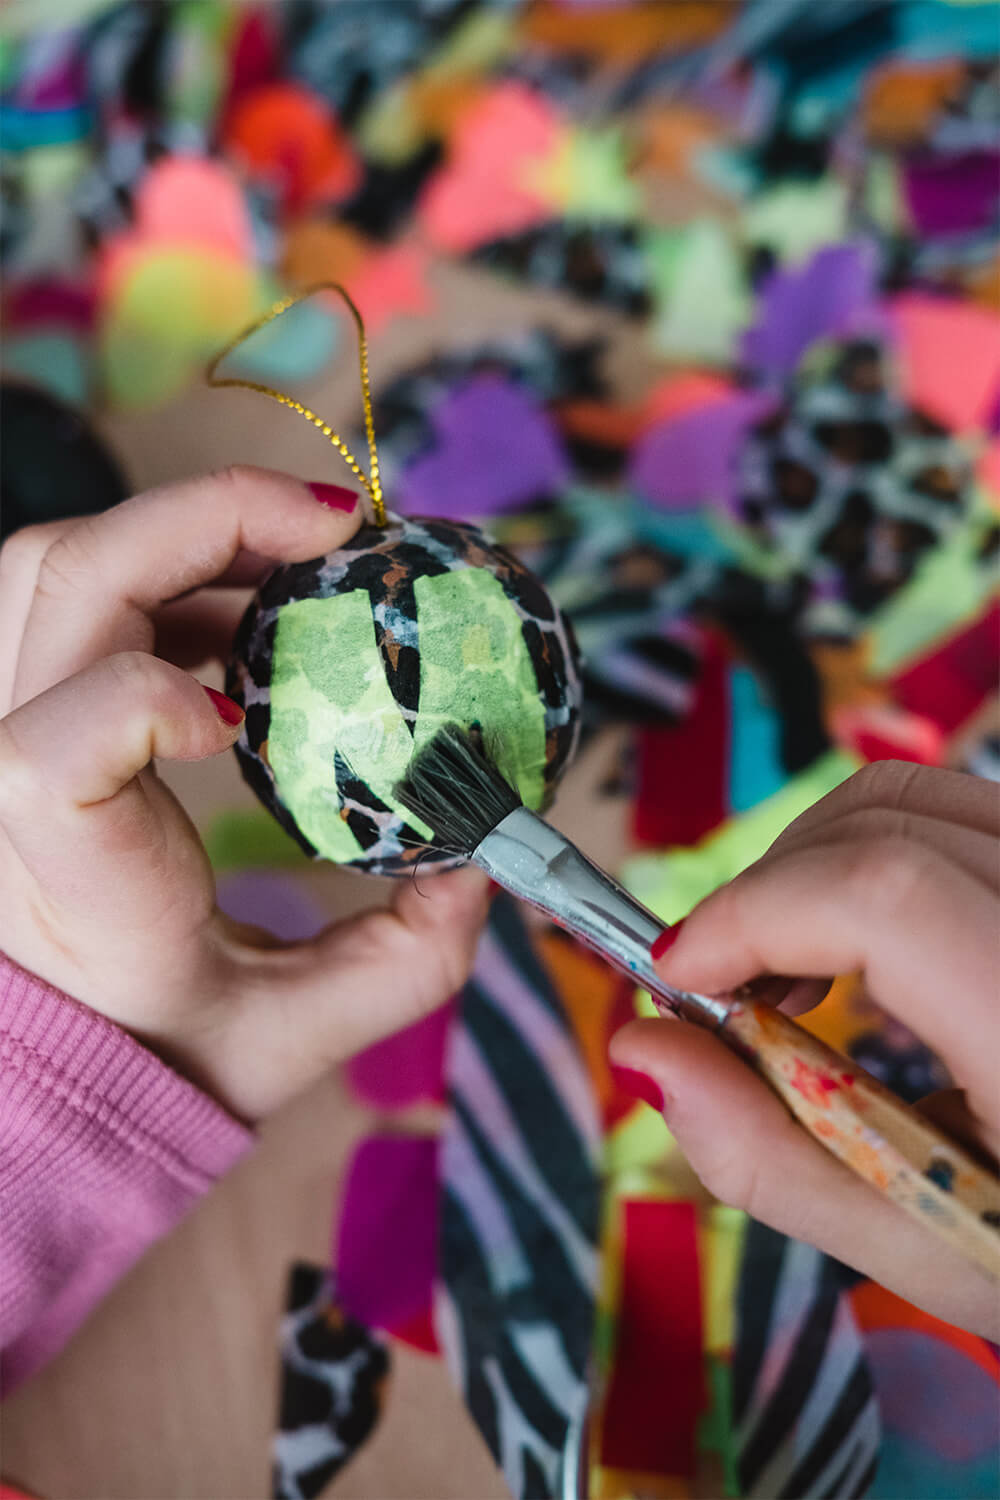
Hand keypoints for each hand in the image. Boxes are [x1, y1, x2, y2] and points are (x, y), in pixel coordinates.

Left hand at [0, 468, 489, 1120]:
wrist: (65, 1055)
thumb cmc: (167, 1049)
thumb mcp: (297, 1031)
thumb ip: (409, 959)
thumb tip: (484, 859)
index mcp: (71, 879)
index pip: (42, 760)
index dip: (140, 701)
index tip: (238, 726)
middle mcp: (2, 789)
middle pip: (61, 580)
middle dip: (210, 519)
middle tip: (342, 533)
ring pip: (53, 561)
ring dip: (184, 534)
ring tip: (297, 563)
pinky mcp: (20, 703)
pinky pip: (74, 590)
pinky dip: (168, 572)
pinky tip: (248, 617)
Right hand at [611, 761, 999, 1336]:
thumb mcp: (929, 1249)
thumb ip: (771, 1156)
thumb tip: (642, 1052)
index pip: (885, 896)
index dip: (751, 913)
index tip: (675, 976)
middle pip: (889, 822)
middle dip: (768, 890)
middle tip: (719, 988)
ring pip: (921, 798)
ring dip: (816, 864)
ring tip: (787, 975)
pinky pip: (957, 815)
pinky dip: (876, 856)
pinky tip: (865, 951)